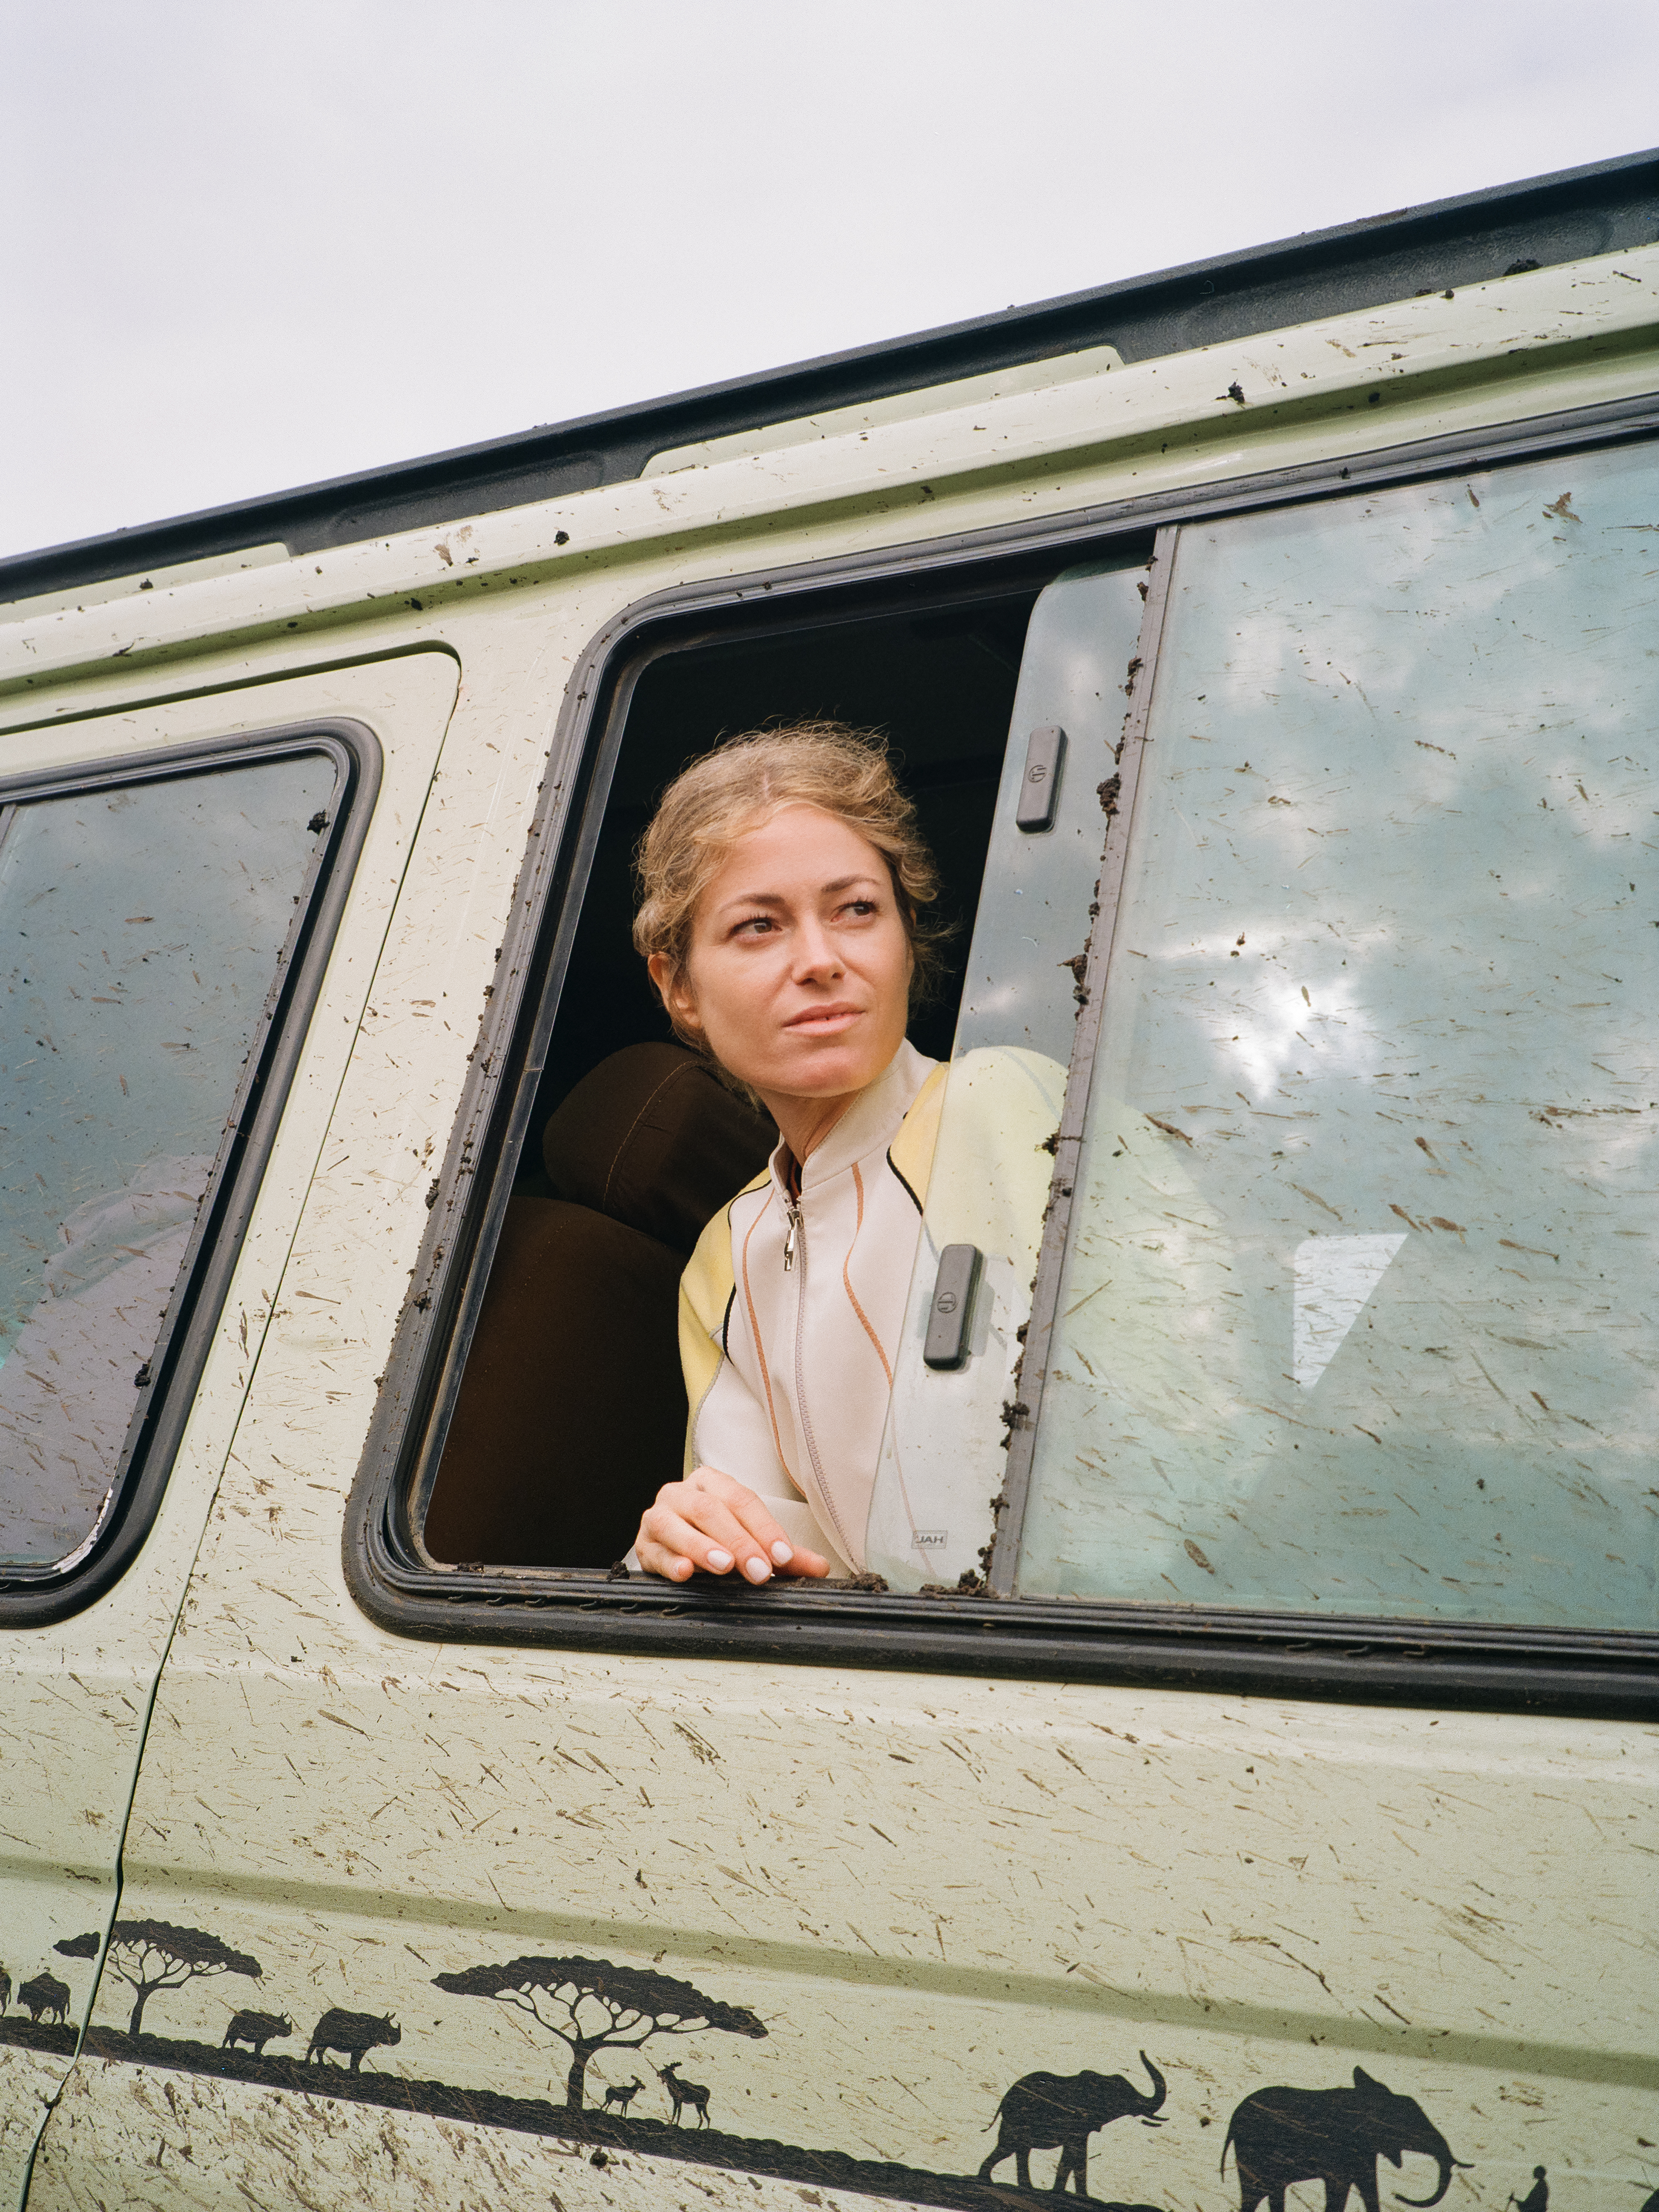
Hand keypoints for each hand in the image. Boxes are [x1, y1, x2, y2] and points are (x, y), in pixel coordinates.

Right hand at [634, 1466, 830, 1583]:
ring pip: (676, 1524)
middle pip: (711, 1510)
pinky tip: (684, 1572)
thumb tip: (820, 1568)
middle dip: (738, 1541)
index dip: (764, 1527)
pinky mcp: (643, 1545)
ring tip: (723, 1565)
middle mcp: (682, 1493)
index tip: (783, 1556)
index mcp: (712, 1483)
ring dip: (701, 1546)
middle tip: (759, 1570)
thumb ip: (782, 1554)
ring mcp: (658, 1516)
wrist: (669, 1544)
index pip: (742, 1500)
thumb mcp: (750, 1540)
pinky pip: (653, 1551)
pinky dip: (670, 1561)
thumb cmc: (714, 1537)